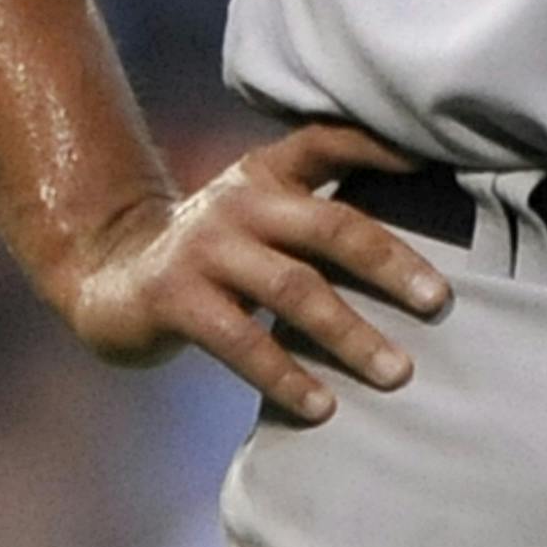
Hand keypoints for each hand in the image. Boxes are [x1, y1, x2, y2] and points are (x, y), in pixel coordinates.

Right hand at [50, 122, 452, 422]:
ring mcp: (207, 248)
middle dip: (390, 263)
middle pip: (330, 226)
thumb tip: (408, 247)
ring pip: (294, 289)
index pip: (327, 141)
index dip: (377, 146)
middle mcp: (241, 201)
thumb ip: (312, 210)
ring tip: (396, 371)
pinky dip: (286, 376)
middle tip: (438, 301)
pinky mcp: (176, 298)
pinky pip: (243, 341)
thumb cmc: (212, 249)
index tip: (431, 159)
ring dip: (351, 333)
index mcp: (266, 172)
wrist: (108, 270)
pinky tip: (322, 405)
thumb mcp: (256, 211)